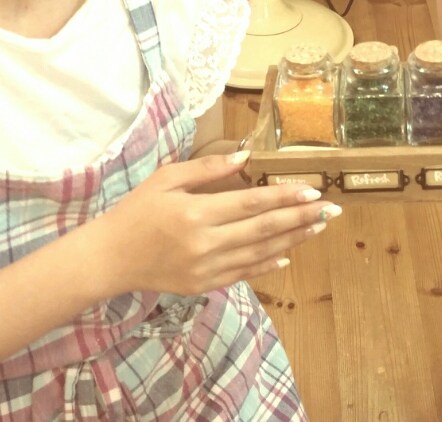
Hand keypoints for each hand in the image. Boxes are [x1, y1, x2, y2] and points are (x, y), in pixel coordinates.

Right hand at [91, 152, 337, 297]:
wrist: (109, 258)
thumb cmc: (135, 212)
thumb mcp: (166, 179)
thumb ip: (207, 169)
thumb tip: (246, 156)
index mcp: (196, 213)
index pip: (252, 204)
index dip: (285, 198)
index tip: (313, 190)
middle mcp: (206, 243)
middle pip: (264, 229)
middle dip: (301, 218)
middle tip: (332, 210)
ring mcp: (206, 268)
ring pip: (260, 253)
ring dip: (293, 240)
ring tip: (318, 227)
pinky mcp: (204, 285)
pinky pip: (244, 274)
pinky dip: (268, 264)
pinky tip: (288, 254)